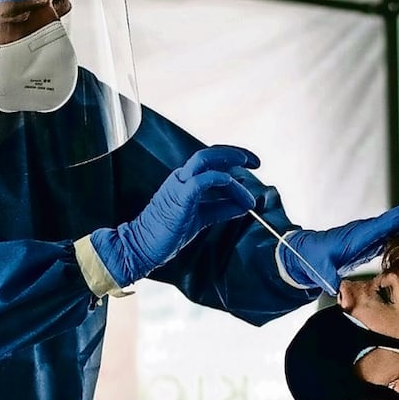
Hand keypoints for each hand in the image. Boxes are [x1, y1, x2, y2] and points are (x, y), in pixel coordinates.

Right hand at [91, 145, 259, 285]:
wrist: (142, 245)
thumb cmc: (168, 232)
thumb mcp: (202, 217)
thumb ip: (222, 208)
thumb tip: (244, 204)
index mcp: (187, 181)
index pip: (212, 160)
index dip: (234, 158)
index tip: (254, 164)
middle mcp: (182, 178)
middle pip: (209, 154)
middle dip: (235, 154)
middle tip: (256, 162)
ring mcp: (179, 186)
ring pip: (204, 161)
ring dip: (228, 162)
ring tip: (247, 170)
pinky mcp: (178, 198)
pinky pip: (199, 181)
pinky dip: (217, 178)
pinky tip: (230, 183)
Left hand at [278, 205, 398, 295]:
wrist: (304, 254)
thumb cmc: (312, 260)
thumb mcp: (320, 271)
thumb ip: (329, 279)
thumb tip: (337, 289)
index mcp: (353, 238)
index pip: (376, 226)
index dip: (391, 219)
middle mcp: (362, 234)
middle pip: (389, 226)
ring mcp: (366, 238)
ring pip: (390, 232)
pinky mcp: (368, 244)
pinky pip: (387, 239)